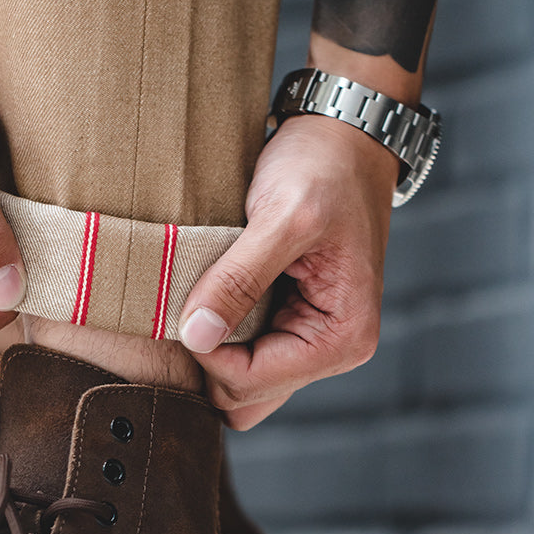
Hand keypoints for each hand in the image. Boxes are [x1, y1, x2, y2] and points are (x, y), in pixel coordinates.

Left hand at [178, 115, 397, 428]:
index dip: (207, 351)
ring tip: (203, 296)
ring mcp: (306, 341)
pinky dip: (216, 334)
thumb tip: (196, 336)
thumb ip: (239, 279)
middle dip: (208, 358)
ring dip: (210, 349)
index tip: (191, 301)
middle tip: (193, 300)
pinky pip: (238, 355)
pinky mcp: (285, 324)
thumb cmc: (323, 168)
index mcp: (341, 338)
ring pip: (236, 383)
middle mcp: (330, 350)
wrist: (342, 136)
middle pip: (241, 398)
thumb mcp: (282, 217)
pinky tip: (211, 295)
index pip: (248, 383)